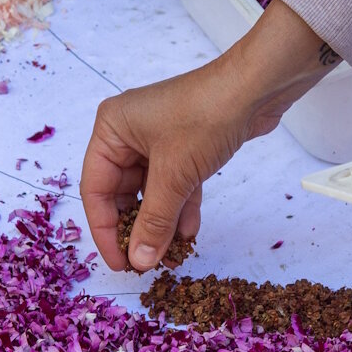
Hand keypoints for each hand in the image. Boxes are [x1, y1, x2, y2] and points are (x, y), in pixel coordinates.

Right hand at [82, 1, 339, 270]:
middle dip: (136, 228)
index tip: (120, 264)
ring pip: (151, 193)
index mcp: (111, 130)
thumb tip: (139, 261)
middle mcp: (128, 133)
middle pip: (121, 194)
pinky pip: (174, 185)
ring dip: (160, 223)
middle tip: (145, 263)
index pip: (95, 190)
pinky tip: (189, 234)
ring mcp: (158, 140)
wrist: (257, 87)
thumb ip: (154, 221)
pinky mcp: (185, 146)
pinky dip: (180, 208)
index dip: (105, 231)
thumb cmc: (205, 117)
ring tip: (170, 256)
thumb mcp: (174, 176)